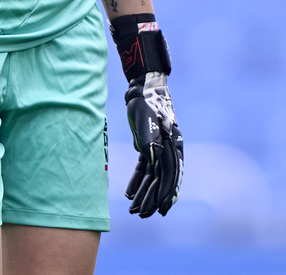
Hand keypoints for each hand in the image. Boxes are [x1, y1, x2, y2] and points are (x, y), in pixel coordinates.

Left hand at [124, 71, 182, 216]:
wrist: (141, 88)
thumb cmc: (145, 102)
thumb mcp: (146, 119)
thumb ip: (149, 139)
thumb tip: (152, 160)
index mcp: (174, 144)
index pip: (170, 174)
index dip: (166, 192)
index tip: (161, 210)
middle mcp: (169, 149)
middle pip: (161, 179)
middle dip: (152, 198)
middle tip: (141, 215)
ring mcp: (159, 148)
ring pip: (152, 176)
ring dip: (144, 192)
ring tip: (133, 210)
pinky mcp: (148, 145)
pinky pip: (144, 168)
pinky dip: (138, 180)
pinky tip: (130, 193)